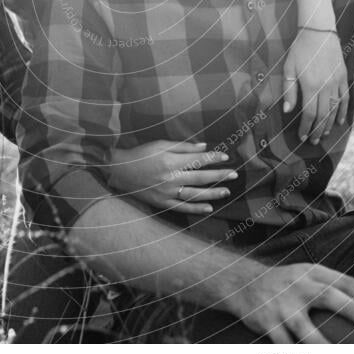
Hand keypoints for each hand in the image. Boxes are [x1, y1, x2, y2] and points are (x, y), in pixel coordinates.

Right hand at [107, 140, 237, 213]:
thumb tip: (203, 146)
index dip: (213, 158)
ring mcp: (167, 192)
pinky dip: (195, 208)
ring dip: (212, 193)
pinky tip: (208, 208)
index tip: (225, 157)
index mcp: (171, 161)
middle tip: (234, 174)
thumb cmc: (141, 154)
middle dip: (218, 175)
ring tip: (226, 191)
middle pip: (200, 177)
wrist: (119, 170)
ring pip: (194, 194)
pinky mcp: (162, 203)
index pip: (197, 159)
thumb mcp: (160, 144)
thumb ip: (183, 146)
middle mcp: (171, 178)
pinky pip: (182, 207)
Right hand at [223, 262, 353, 344]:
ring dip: (323, 348)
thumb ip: (330, 286)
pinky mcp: (267, 321)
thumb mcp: (305, 275)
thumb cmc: (285, 284)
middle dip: (349, 307)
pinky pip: (285, 346)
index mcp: (312, 272)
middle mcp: (298, 285)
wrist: (243, 283)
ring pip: (305, 330)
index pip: (344, 281)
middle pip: (327, 295)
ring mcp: (282, 304)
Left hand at [283, 28, 348, 144]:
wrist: (319, 32)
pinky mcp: (344, 77)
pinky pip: (345, 99)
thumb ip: (289, 91)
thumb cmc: (300, 50)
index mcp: (310, 85)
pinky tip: (341, 122)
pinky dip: (343, 112)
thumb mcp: (289, 68)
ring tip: (325, 135)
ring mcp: (337, 83)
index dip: (306, 127)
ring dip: (330, 125)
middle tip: (314, 141)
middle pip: (324, 115)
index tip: (302, 137)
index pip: (310, 113)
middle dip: (318, 130)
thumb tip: (288, 111)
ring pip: (335, 110)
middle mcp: (326, 87)